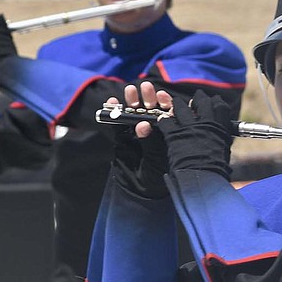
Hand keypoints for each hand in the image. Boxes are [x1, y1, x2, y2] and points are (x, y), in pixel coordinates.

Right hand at [109, 83, 171, 198]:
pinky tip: (112, 102)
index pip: (170, 115)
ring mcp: (138, 132)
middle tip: (146, 87)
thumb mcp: (155, 162)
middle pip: (153, 110)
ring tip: (130, 90)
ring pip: (136, 112)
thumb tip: (143, 125)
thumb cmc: (156, 179)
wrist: (138, 194)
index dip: (167, 105)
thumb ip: (150, 144)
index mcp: (170, 135)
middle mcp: (155, 131)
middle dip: (150, 97)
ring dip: (133, 100)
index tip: (164, 97)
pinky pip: (118, 122)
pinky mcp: (122, 136)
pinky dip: (114, 110)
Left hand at [154, 86, 233, 177]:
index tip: (212, 101)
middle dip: (198, 99)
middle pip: (201, 102)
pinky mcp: (173, 135)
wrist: (201, 178)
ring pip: (180, 107)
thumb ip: (220, 138)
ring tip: (176, 105)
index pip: (219, 106)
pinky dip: (164, 120)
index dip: (215, 102)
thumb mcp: (223, 150)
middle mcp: (205, 124)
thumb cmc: (215, 169)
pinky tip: (164, 121)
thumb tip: (221, 134)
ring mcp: (188, 128)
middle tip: (196, 98)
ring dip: (178, 105)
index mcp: (220, 128)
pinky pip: (166, 121)